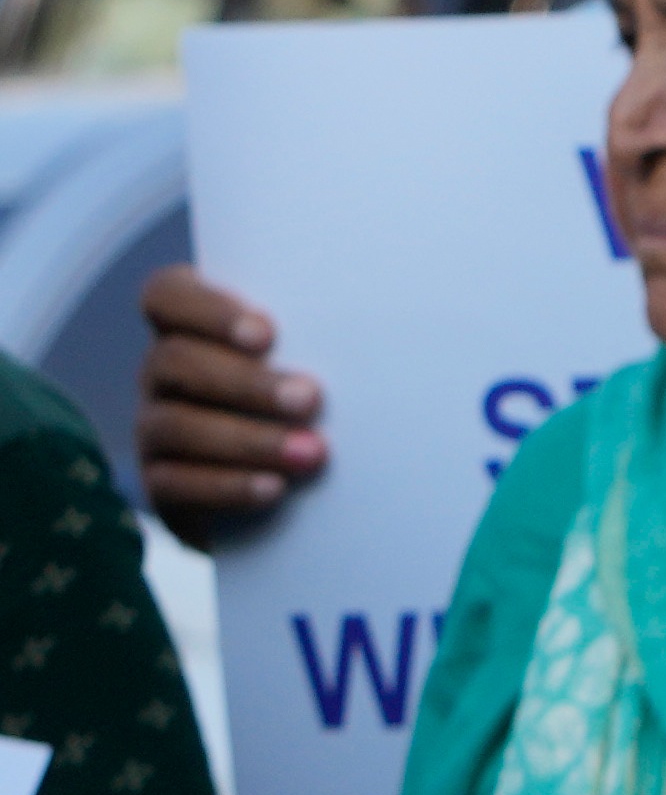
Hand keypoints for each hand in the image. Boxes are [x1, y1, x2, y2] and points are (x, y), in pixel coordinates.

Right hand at [134, 265, 319, 520]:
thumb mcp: (315, 364)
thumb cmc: (313, 406)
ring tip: (310, 453)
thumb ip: (320, 341)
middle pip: (176, 361)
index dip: (207, 309)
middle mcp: (163, 373)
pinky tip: (274, 489)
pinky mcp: (161, 484)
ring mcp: (154, 427)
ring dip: (247, 438)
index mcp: (190, 330)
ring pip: (175, 424)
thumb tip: (381, 336)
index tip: (267, 333)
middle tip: (311, 398)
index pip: (166, 295)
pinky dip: (226, 485)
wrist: (295, 499)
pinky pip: (174, 484)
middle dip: (246, 381)